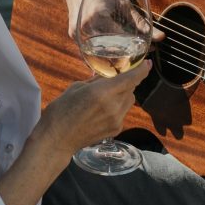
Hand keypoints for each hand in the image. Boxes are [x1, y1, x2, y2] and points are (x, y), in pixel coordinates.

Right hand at [37, 59, 151, 158]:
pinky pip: (123, 112)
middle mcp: (113, 106)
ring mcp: (116, 120)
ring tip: (106, 97)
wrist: (56, 140)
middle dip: (126, 82)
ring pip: (129, 101)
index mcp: (102, 92)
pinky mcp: (116, 130)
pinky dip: (117, 107)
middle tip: (113, 81)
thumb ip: (96, 81)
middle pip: (131, 89)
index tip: (148, 63)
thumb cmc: (60, 111)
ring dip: (123, 95)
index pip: (131, 78)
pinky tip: (102, 111)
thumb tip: (107, 77)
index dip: (142, 70)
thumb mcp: (76, 88)